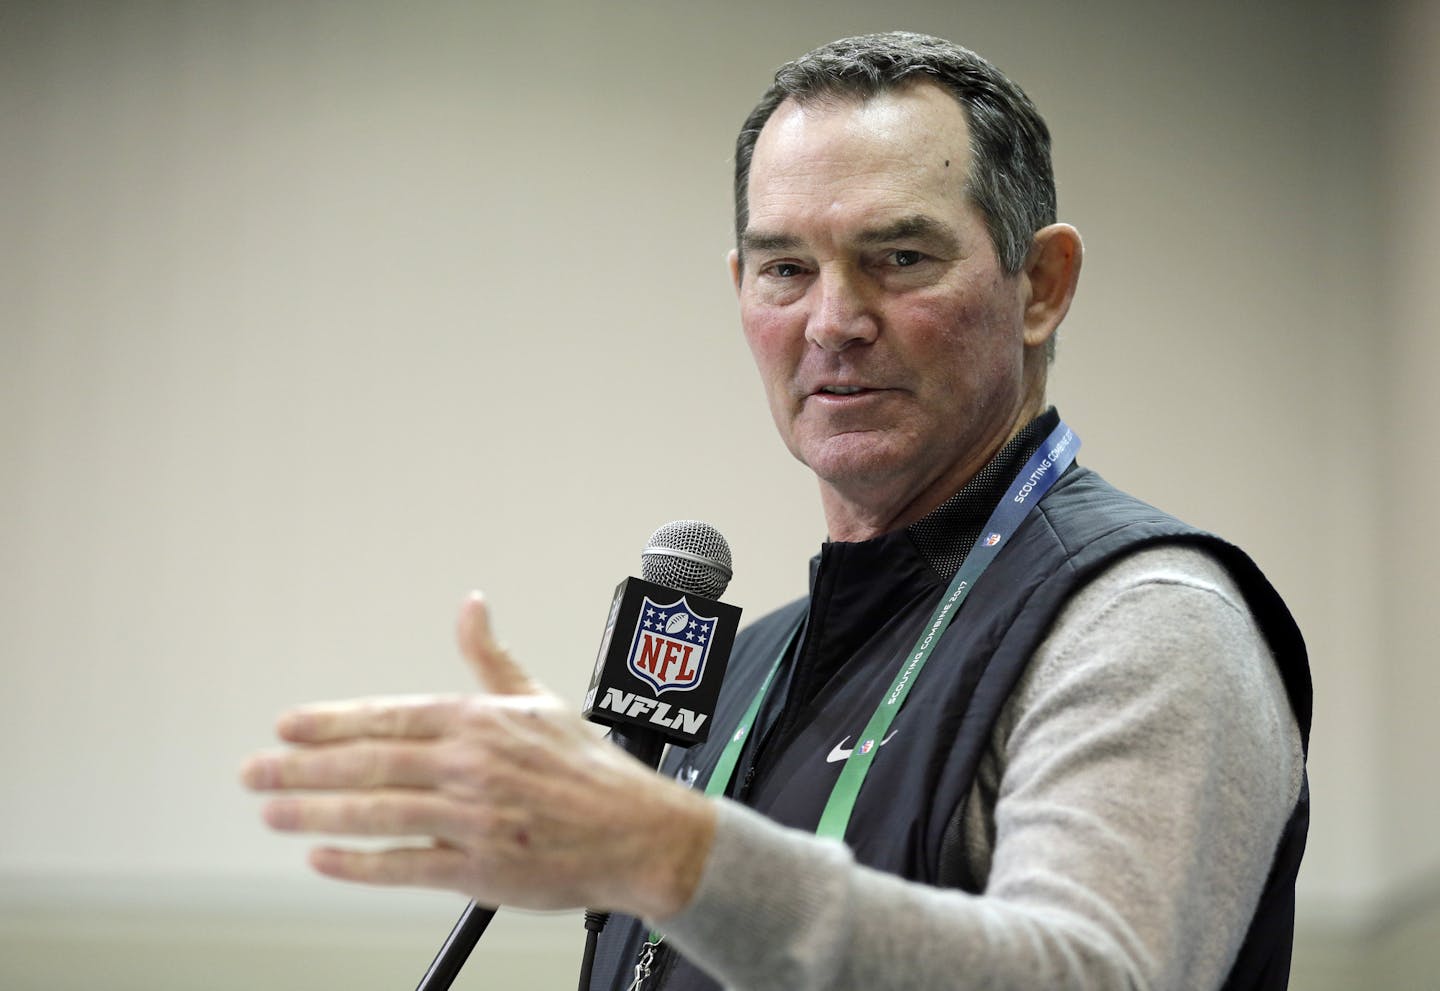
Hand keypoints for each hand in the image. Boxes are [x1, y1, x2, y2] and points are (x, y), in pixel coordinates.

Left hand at [240, 592, 714, 917]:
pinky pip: (404, 865)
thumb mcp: (539, 699)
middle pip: (369, 763)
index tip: (286, 726)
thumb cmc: (591, 770)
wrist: (641, 833)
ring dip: (316, 811)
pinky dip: (358, 863)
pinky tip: (323, 858)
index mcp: (481, 722)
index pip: (389, 715)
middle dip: (301, 767)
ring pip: (377, 812)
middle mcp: (471, 766)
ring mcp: (472, 818)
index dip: (330, 721)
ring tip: (274, 811)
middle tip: (254, 771)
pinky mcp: (478, 868)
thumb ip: (491, 656)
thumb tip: (471, 605)